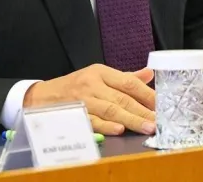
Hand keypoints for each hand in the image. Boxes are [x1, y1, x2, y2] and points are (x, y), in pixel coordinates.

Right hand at [24, 64, 155, 135]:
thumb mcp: (97, 75)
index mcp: (100, 72)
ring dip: (131, 120)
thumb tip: (150, 74)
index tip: (162, 104)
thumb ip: (124, 77)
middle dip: (143, 111)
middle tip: (159, 120)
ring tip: (147, 127)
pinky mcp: (74, 114)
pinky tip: (119, 130)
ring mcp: (83, 100)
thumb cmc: (74, 86)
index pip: (128, 82)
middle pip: (122, 98)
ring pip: (111, 110)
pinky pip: (93, 121)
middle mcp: (92, 84)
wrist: (40, 96)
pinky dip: (107, 127)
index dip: (147, 94)